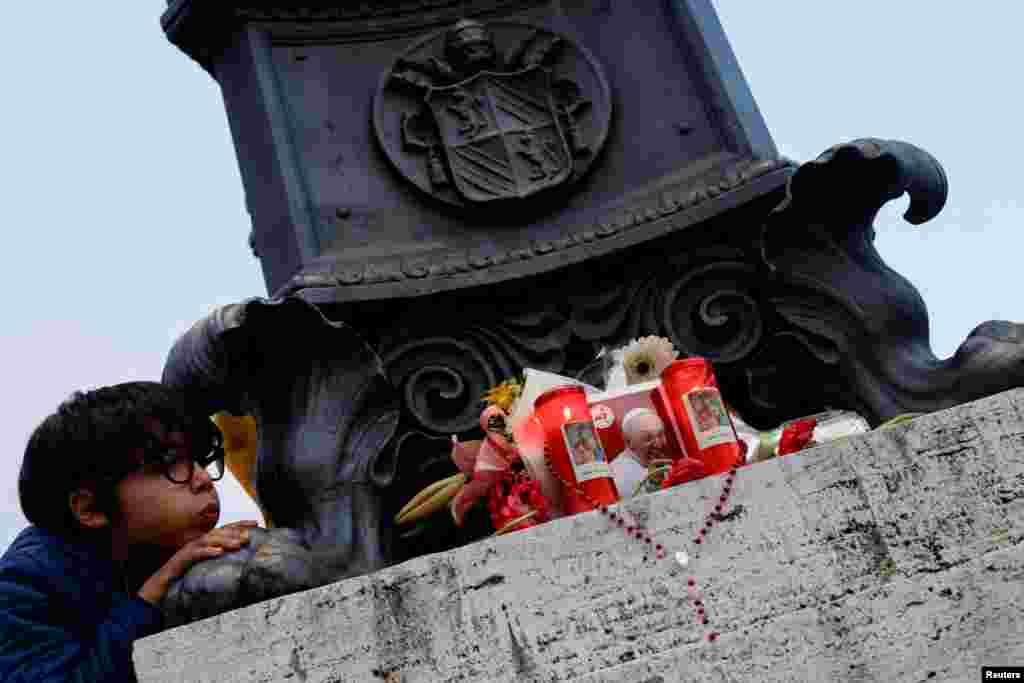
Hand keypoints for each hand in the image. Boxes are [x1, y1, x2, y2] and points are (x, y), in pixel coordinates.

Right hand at [138, 521, 260, 605]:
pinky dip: (207, 551)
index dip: (240, 524)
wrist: (158, 589)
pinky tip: (218, 553)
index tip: (257, 523)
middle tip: (250, 535)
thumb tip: (243, 564)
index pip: (224, 530)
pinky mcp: (180, 560)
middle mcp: (196, 544)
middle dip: (235, 531)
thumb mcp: (206, 569)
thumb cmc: (183, 579)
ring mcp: (187, 550)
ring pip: (208, 540)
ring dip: (224, 540)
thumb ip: (220, 564)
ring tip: (238, 543)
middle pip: (218, 532)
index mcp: (204, 544)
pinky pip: (194, 554)